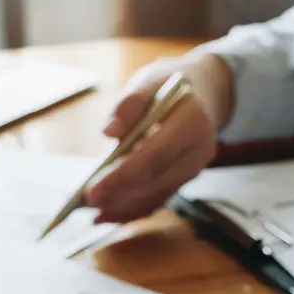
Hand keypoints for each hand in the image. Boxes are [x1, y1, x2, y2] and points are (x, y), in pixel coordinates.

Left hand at [85, 53, 231, 223]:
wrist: (204, 92)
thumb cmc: (169, 84)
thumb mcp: (148, 80)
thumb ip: (129, 104)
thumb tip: (109, 132)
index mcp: (191, 121)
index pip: (154, 156)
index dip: (122, 176)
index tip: (92, 189)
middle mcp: (199, 150)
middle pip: (156, 181)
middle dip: (120, 195)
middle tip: (89, 201)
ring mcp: (195, 167)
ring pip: (158, 195)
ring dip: (126, 207)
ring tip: (95, 210)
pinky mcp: (187, 178)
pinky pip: (160, 198)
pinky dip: (135, 209)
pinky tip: (110, 213)